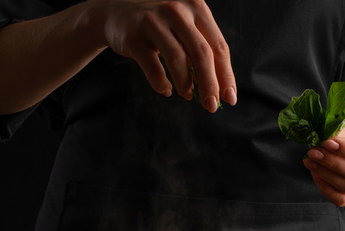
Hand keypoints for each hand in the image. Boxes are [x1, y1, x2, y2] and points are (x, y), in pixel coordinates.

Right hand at [94, 0, 236, 111]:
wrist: (114, 12)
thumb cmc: (158, 24)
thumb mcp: (183, 26)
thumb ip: (200, 49)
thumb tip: (219, 88)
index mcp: (196, 6)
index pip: (219, 46)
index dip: (226, 75)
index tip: (230, 98)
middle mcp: (177, 10)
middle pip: (202, 54)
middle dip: (210, 84)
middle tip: (212, 106)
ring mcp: (154, 21)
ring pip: (178, 59)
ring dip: (186, 84)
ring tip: (188, 96)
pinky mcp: (134, 36)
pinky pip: (153, 67)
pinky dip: (161, 83)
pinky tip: (166, 90)